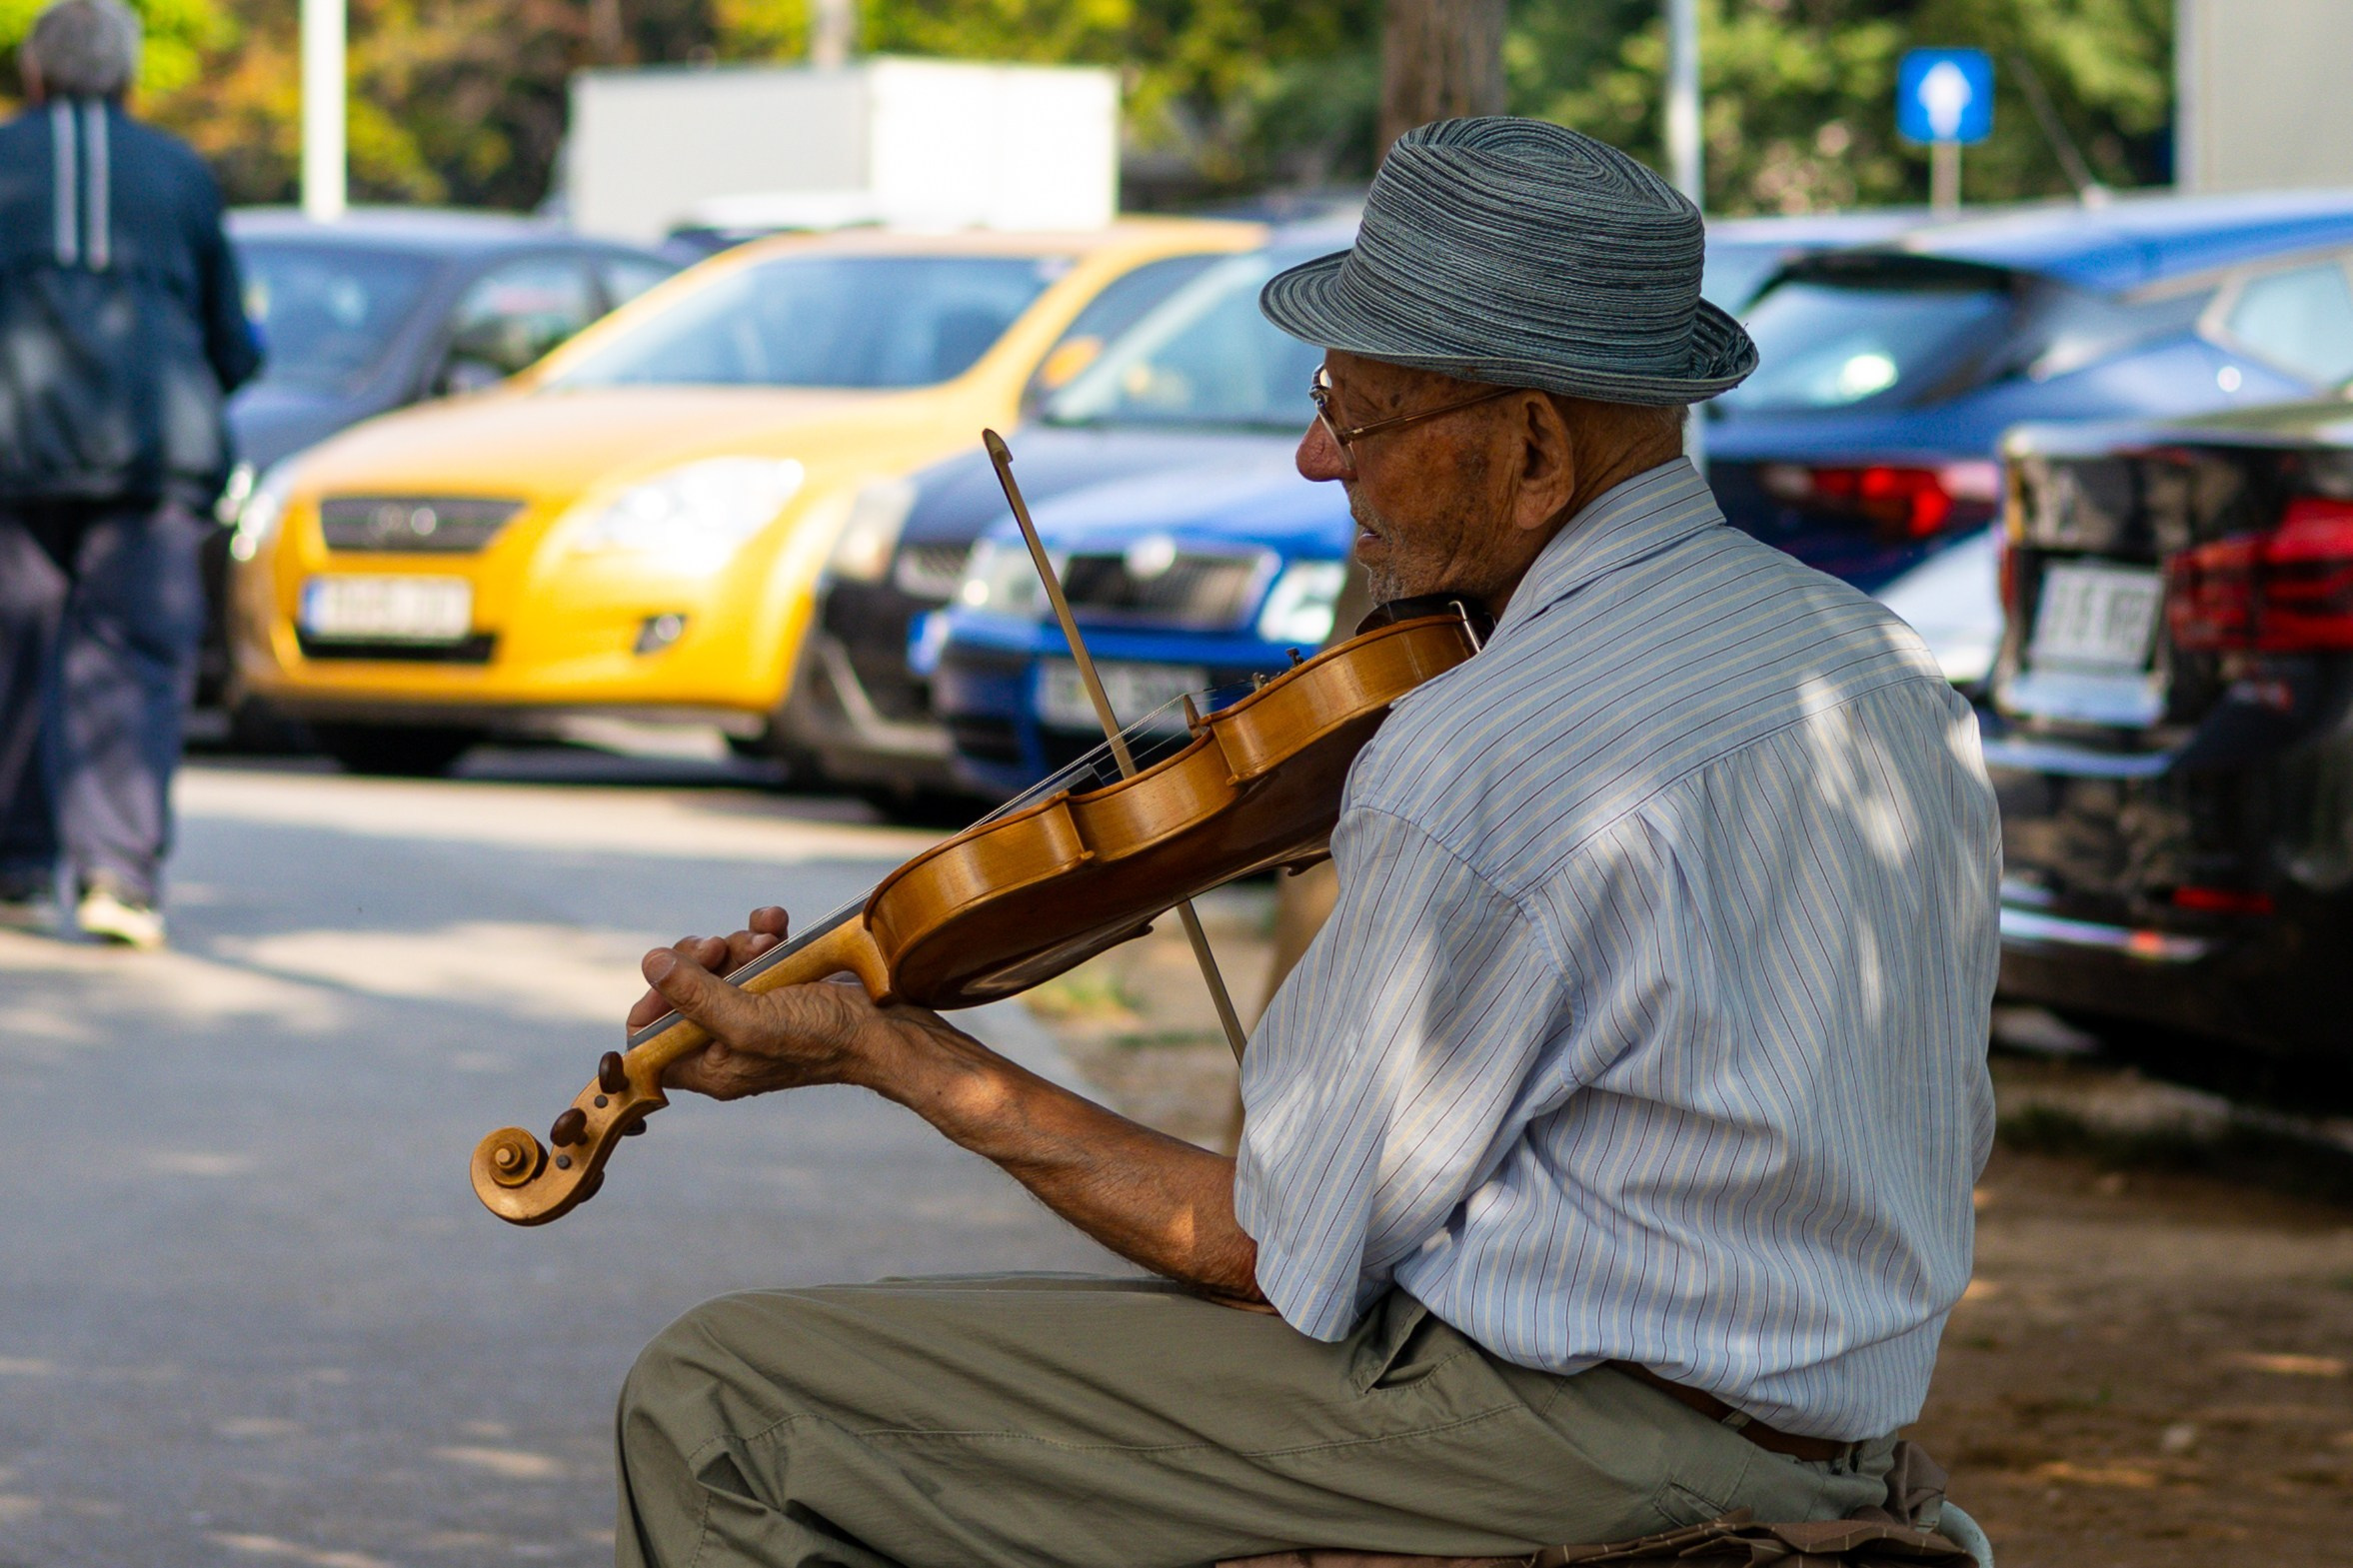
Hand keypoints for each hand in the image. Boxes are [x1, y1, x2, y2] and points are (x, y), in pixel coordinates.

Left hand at [627, 906, 887, 1100]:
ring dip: (740, 942)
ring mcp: (754, 1012)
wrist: (888, 1029)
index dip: (653, 1000)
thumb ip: (696, 996)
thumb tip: (651, 963)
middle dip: (702, 959)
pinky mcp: (781, 987)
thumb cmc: (824, 1038)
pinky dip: (763, 932)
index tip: (674, 973)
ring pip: (720, 963)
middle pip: (683, 989)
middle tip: (722, 949)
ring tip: (769, 943)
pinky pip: (756, 952)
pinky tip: (778, 923)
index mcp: (709, 1066)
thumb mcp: (750, 1020)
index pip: (648, 1038)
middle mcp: (726, 1041)